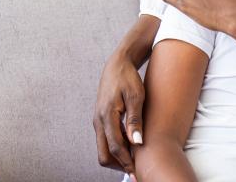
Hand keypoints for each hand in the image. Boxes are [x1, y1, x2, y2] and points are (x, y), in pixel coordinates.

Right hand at [93, 51, 144, 174]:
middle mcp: (98, 121)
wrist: (117, 65)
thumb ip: (135, 119)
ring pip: (103, 149)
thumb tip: (137, 142)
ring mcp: (97, 121)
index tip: (137, 172)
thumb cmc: (128, 79)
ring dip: (118, 158)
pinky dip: (116, 148)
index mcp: (106, 115)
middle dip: (119, 165)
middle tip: (136, 170)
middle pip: (104, 154)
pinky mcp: (100, 121)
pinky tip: (131, 147)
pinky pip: (105, 141)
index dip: (126, 162)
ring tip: (136, 160)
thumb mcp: (136, 96)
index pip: (115, 147)